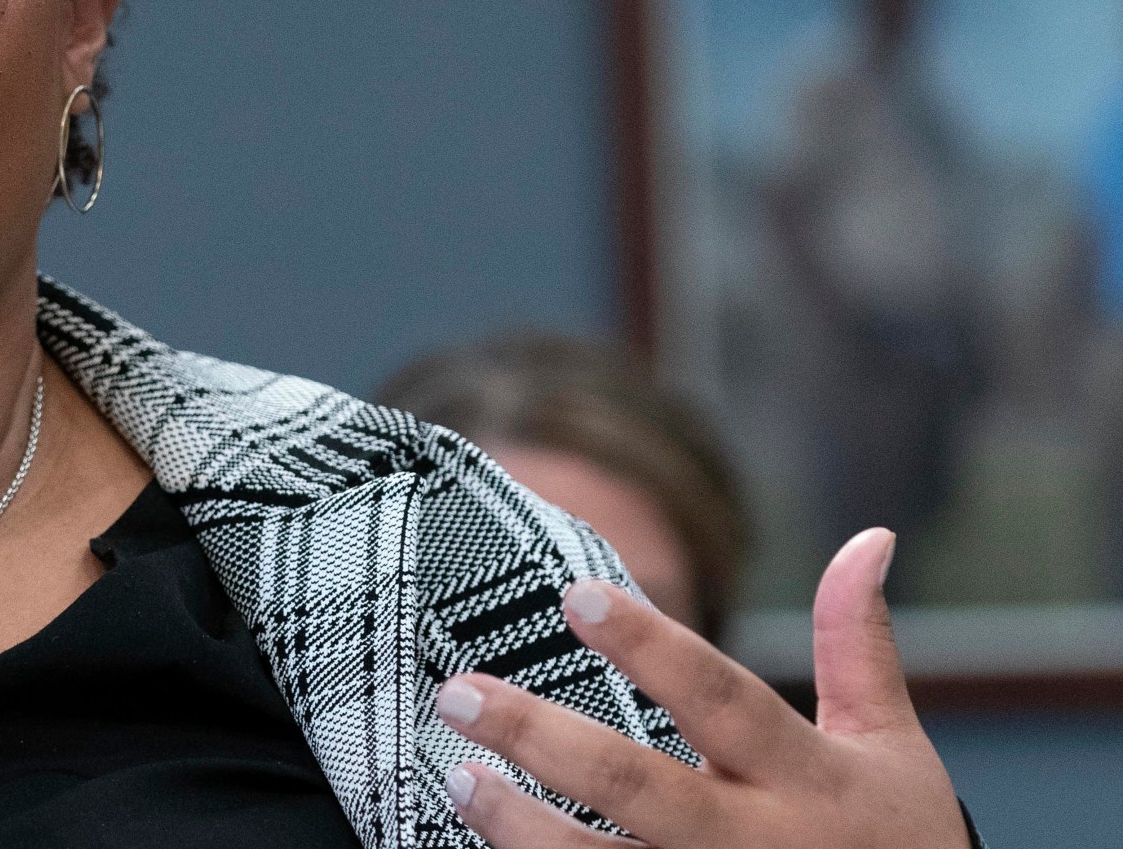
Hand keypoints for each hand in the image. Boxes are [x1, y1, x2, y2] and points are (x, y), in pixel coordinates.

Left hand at [435, 528, 964, 847]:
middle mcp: (758, 843)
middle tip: (456, 693)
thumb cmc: (897, 840)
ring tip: (457, 776)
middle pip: (636, 787)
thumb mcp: (890, 747)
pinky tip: (485, 847)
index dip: (651, 648)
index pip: (719, 699)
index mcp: (807, 777)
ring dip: (522, 828)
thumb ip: (859, 646)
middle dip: (542, 738)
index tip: (576, 594)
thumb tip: (869, 536)